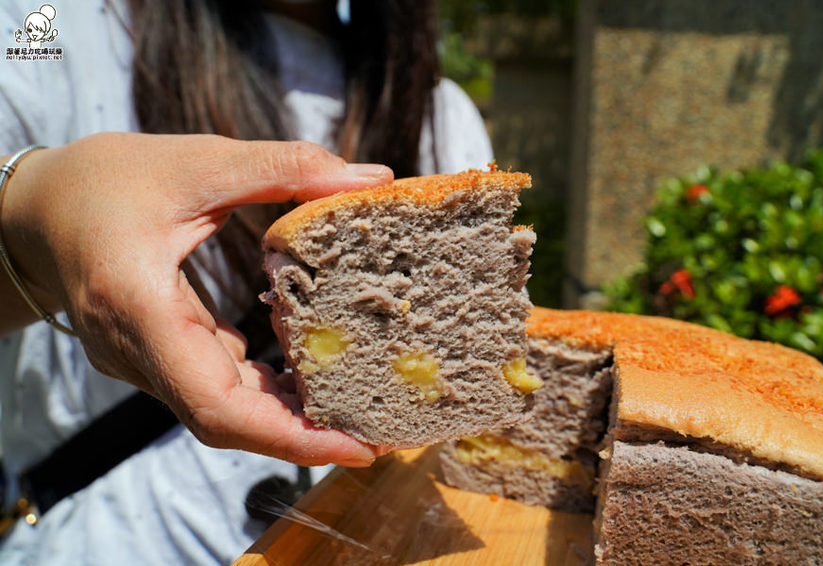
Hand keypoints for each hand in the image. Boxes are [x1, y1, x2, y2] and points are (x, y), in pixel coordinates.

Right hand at [2, 133, 392, 466]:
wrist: (33, 210)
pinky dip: (263, 390)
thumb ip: (285, 168)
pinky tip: (308, 373)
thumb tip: (372, 179)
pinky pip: (213, 388)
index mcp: (138, 307)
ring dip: (287, 415)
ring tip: (357, 407)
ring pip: (221, 412)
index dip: (289, 436)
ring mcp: (140, 361)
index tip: (356, 447)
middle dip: (302, 435)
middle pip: (225, 422)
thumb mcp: (198, 162)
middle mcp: (136, 351)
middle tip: (377, 433)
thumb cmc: (105, 180)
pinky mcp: (153, 356)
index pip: (215, 406)